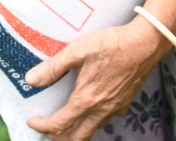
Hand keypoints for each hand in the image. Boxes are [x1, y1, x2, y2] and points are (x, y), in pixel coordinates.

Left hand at [25, 18, 168, 139]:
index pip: (60, 124)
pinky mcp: (125, 104)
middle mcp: (101, 110)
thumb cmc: (111, 45)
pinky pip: (105, 120)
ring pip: (92, 130)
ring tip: (66, 123)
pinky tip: (90, 108)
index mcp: (86, 99)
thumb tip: (31, 80)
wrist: (145, 44)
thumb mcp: (77, 51)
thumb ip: (53, 67)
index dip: (42, 126)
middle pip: (77, 138)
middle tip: (47, 130)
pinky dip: (92, 121)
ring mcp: (115, 109)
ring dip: (76, 131)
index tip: (33, 121)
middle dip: (59, 137)